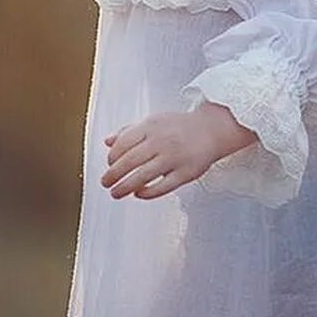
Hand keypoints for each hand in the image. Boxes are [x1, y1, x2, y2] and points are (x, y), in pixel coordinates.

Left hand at [100, 104, 257, 200]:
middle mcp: (161, 141)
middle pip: (130, 161)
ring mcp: (174, 158)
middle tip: (105, 183)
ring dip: (125, 186)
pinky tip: (138, 194)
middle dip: (113, 174)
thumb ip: (129, 131)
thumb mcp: (152, 122)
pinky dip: (148, 192)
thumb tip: (107, 142)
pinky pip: (163, 187)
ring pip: (143, 175)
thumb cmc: (179, 127)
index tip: (109, 165)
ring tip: (115, 193)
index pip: (124, 143)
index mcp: (150, 126)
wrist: (212, 129)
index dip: (112, 156)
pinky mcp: (186, 173)